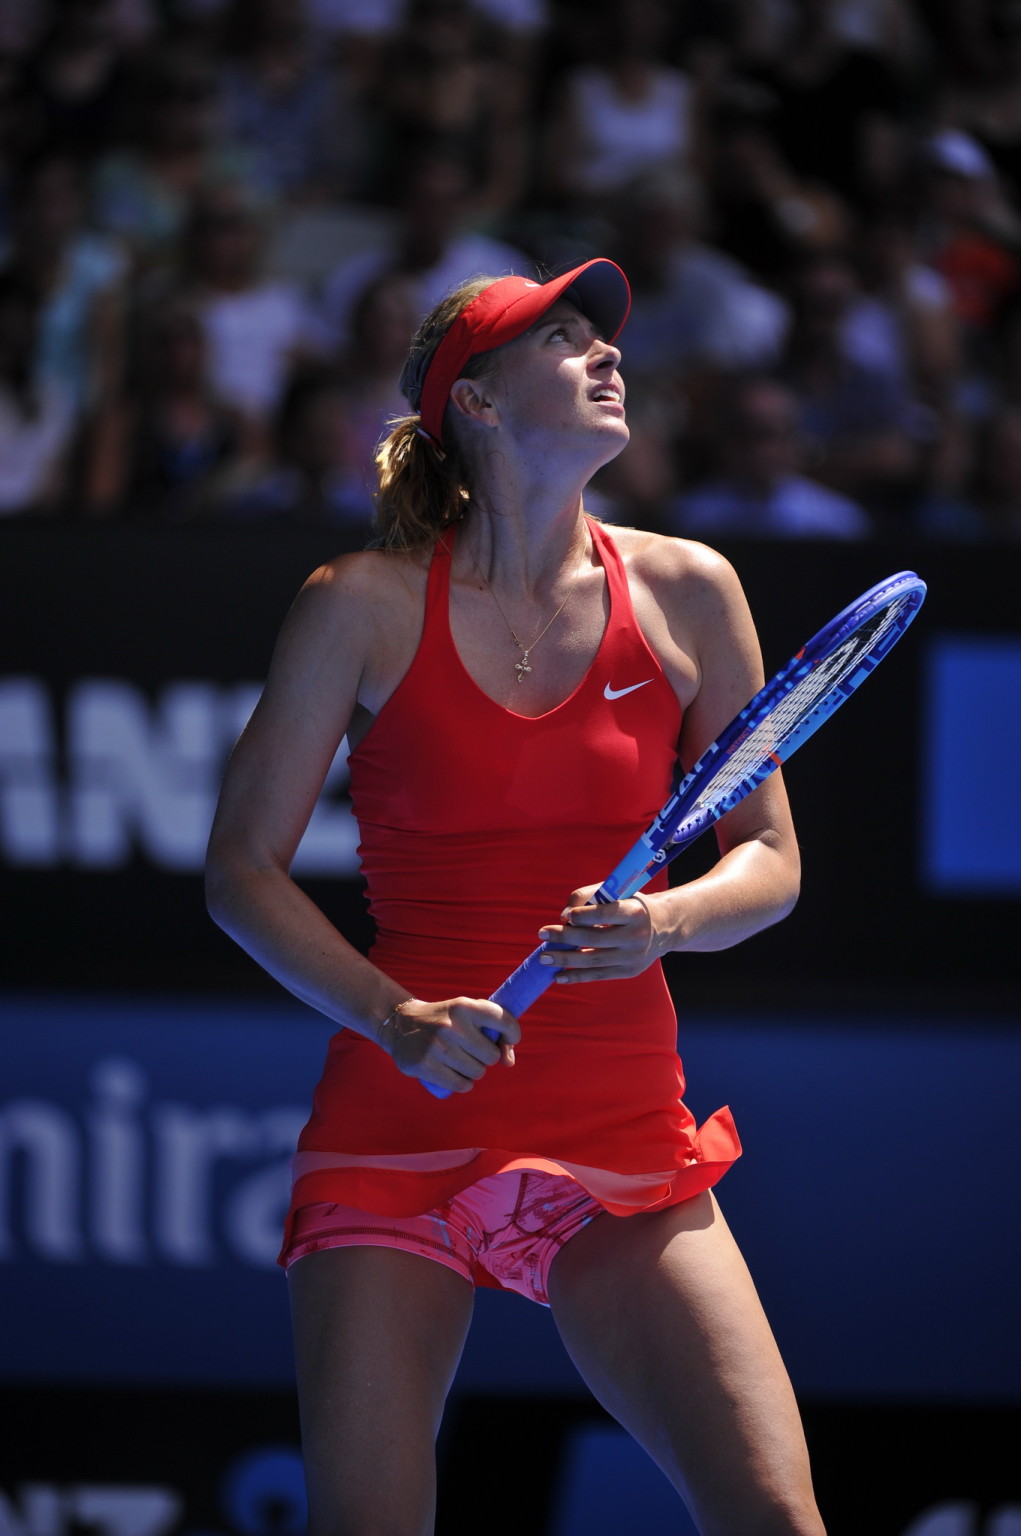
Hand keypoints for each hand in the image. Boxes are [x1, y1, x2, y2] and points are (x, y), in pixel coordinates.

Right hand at [381, 996, 519, 1094]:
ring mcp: (437, 1047)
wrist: (401, 1024)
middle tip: (471, 1049)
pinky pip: (462, 1085)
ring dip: (473, 1070)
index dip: (512, 1033)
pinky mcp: (424, 1066)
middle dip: (486, 1056)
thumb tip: (509, 1062)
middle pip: (491, 1056)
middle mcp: (451, 1025)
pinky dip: (463, 1083)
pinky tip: (454, 1073)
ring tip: (458, 1059)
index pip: (503, 1021)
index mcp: (464, 1006)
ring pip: (477, 1072)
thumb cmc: (445, 1020)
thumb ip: (495, 1031)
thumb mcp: (466, 1013)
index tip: (508, 1039)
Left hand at [537, 884, 661, 983]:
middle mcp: (637, 935)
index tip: (565, 915)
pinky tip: (558, 976)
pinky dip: (577, 976)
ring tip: (544, 957)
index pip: (606, 913)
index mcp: (635, 911)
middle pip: (595, 938)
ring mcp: (633, 957)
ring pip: (594, 960)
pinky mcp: (629, 971)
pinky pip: (598, 975)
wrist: (664, 926)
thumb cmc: (630, 904)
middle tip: (542, 933)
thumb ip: (589, 896)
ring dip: (565, 959)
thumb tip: (564, 917)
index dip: (583, 915)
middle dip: (565, 937)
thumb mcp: (617, 892)